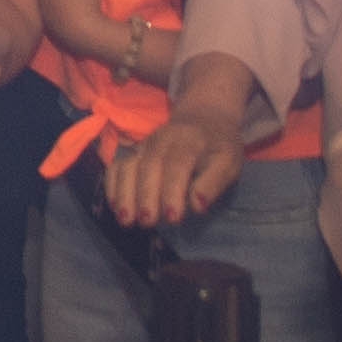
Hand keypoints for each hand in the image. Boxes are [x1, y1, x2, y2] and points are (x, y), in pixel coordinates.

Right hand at [103, 115, 241, 231]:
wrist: (203, 118)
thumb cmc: (217, 147)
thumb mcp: (228, 162)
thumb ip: (214, 183)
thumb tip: (198, 206)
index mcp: (189, 142)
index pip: (177, 165)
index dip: (173, 191)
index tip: (173, 218)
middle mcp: (162, 140)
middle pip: (149, 167)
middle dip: (146, 196)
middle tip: (147, 222)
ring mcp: (144, 146)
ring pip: (129, 166)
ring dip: (125, 193)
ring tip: (126, 219)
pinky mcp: (133, 152)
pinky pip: (117, 167)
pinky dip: (113, 186)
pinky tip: (115, 207)